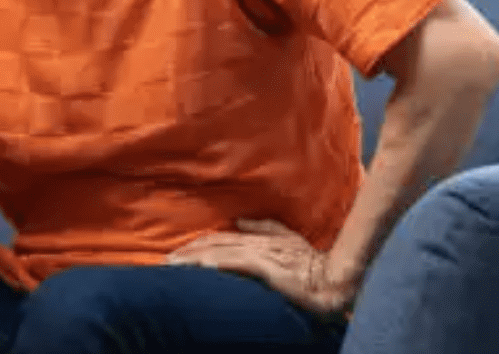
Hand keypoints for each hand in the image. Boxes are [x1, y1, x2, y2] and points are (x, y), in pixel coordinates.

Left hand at [166, 219, 354, 320]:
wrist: (333, 278)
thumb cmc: (311, 262)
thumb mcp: (286, 238)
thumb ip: (263, 227)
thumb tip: (238, 221)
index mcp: (258, 238)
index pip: (219, 238)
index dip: (197, 243)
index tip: (177, 252)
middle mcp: (255, 243)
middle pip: (213, 243)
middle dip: (187, 252)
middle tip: (165, 261)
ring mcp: (260, 254)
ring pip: (218, 253)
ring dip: (193, 259)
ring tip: (173, 266)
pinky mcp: (266, 266)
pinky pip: (235, 263)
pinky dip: (216, 263)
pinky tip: (200, 267)